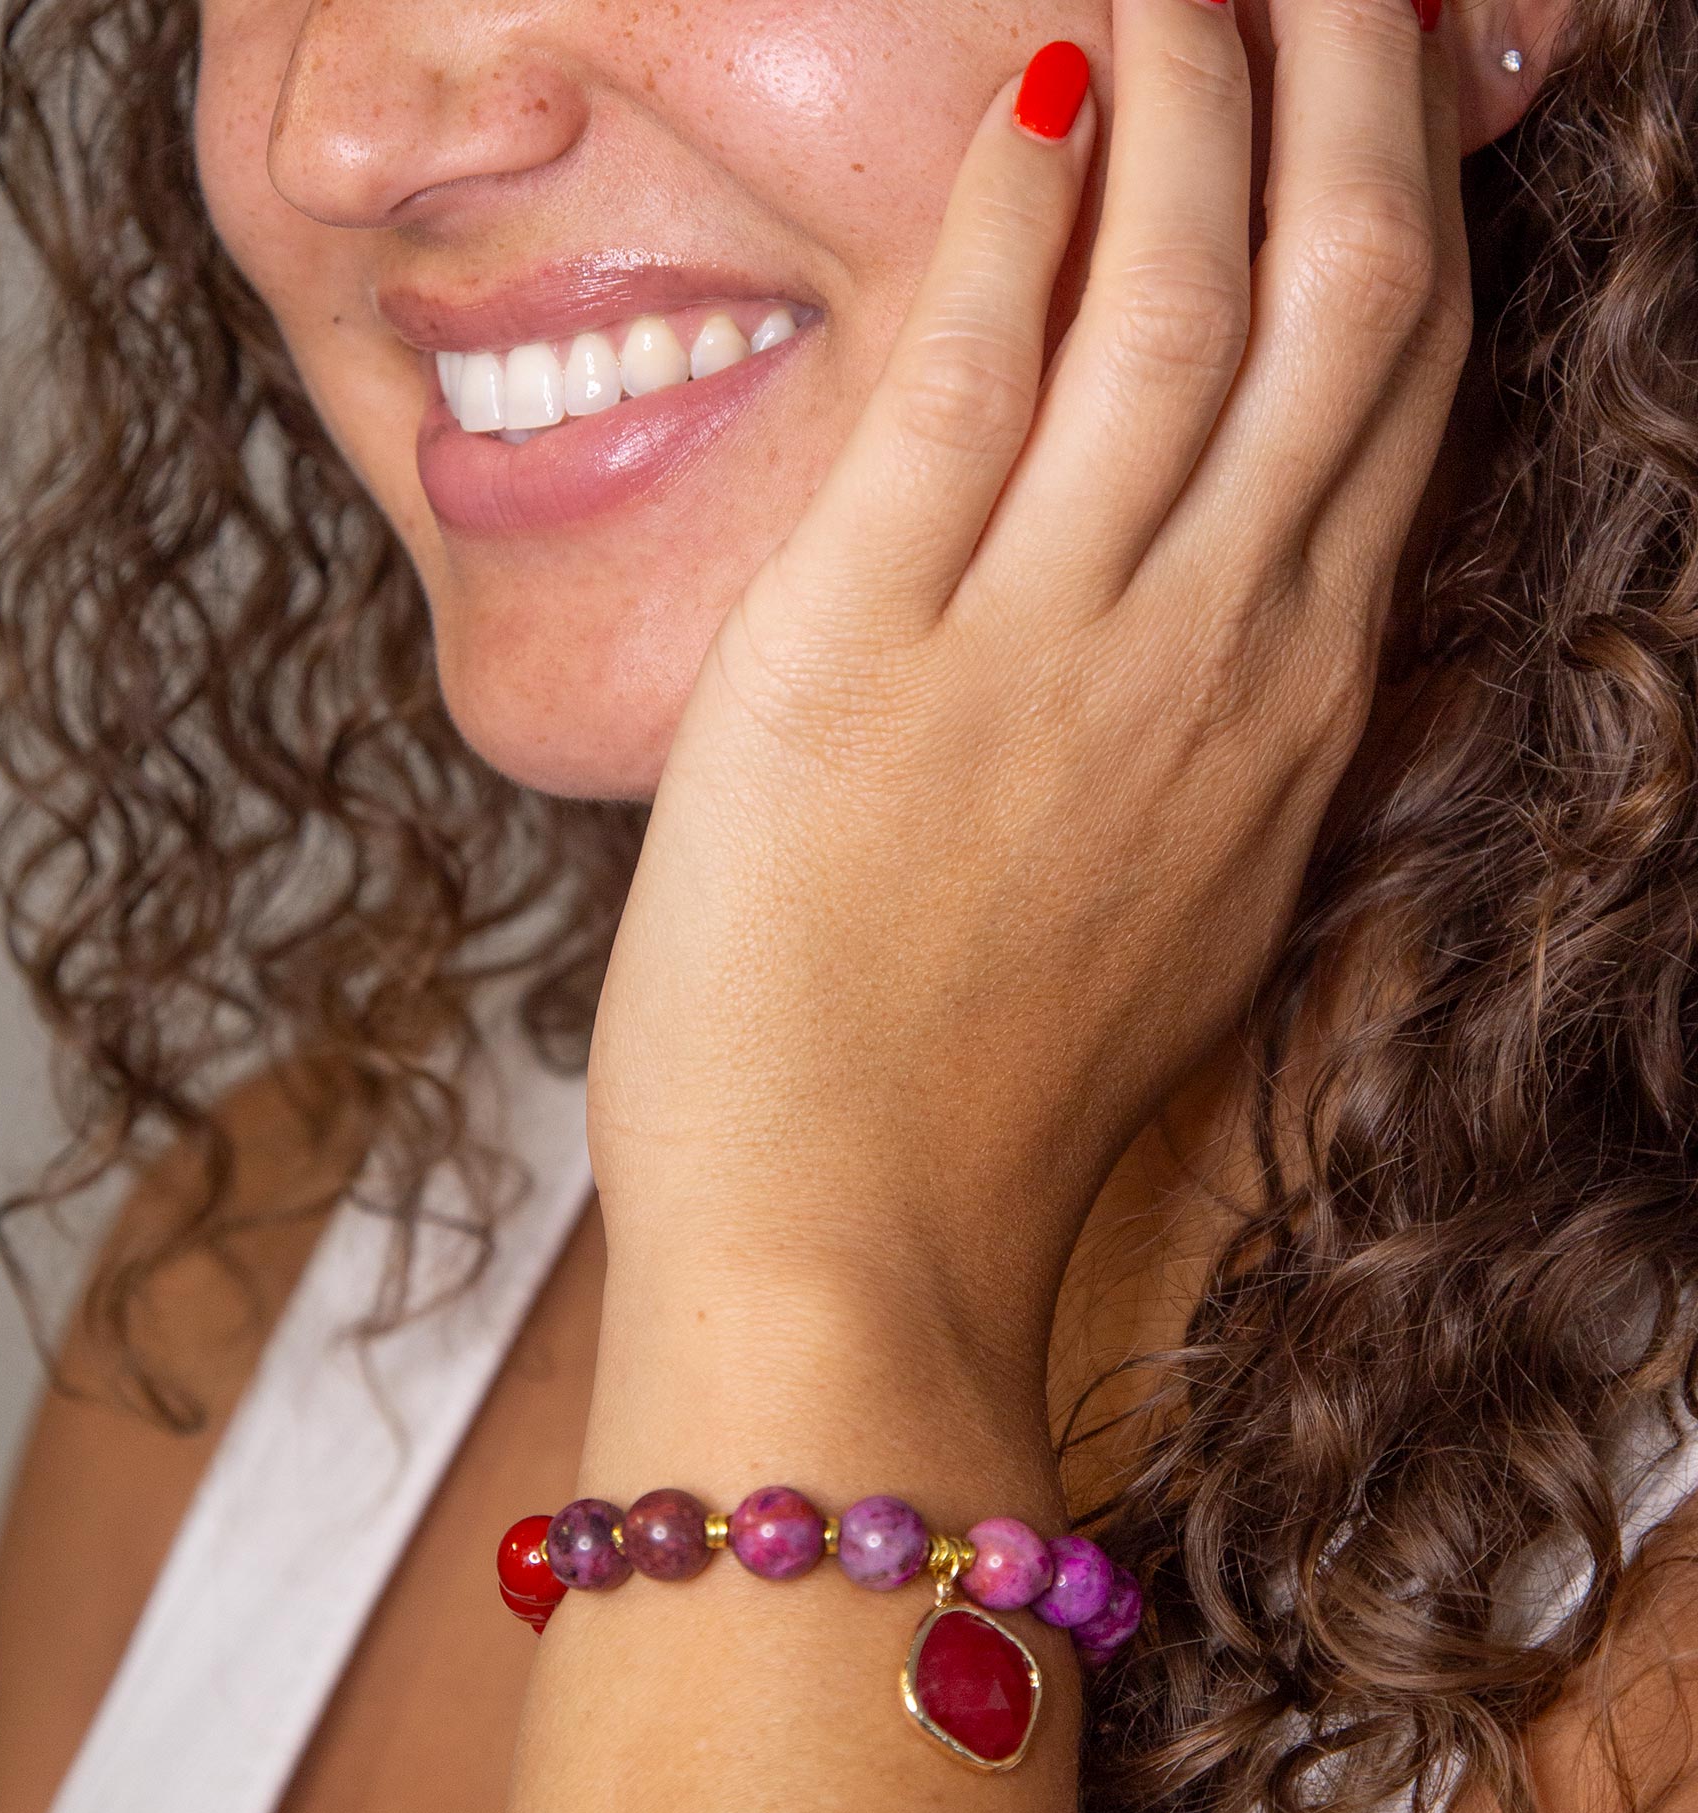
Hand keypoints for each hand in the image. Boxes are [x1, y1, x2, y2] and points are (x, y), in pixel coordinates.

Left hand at [585, 0, 1472, 1379]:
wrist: (853, 1241)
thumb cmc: (987, 1096)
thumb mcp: (1169, 903)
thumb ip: (1219, 735)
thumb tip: (1225, 579)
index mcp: (1288, 718)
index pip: (1396, 400)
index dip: (1416, 210)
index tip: (1404, 86)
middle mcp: (1210, 655)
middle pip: (1340, 302)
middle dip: (1356, 87)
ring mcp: (1050, 648)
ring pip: (1184, 302)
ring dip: (1205, 88)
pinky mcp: (868, 650)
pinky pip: (970, 380)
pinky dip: (1011, 216)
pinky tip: (1032, 88)